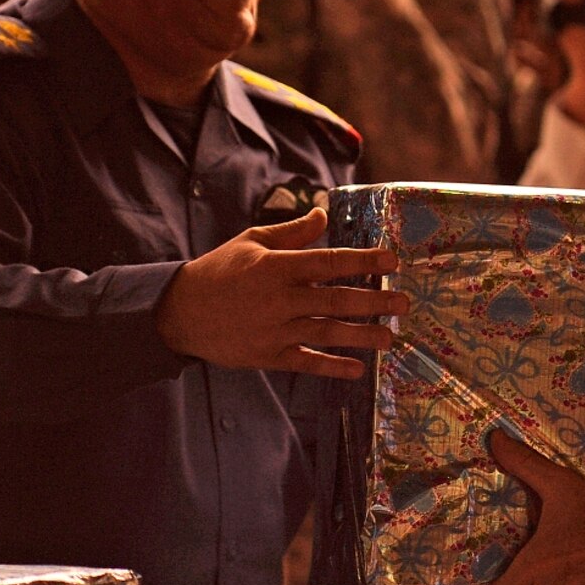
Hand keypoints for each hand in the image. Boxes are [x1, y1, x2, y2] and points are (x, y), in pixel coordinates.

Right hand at [158, 207, 402, 378]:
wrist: (180, 312)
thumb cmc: (219, 270)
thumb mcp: (251, 242)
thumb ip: (291, 232)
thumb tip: (323, 215)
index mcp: (276, 267)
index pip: (328, 262)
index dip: (362, 261)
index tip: (392, 260)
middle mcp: (279, 299)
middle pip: (335, 300)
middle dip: (373, 301)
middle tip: (403, 303)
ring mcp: (274, 330)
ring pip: (326, 333)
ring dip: (361, 336)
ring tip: (390, 337)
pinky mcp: (268, 355)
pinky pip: (306, 362)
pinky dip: (332, 366)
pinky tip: (356, 369)